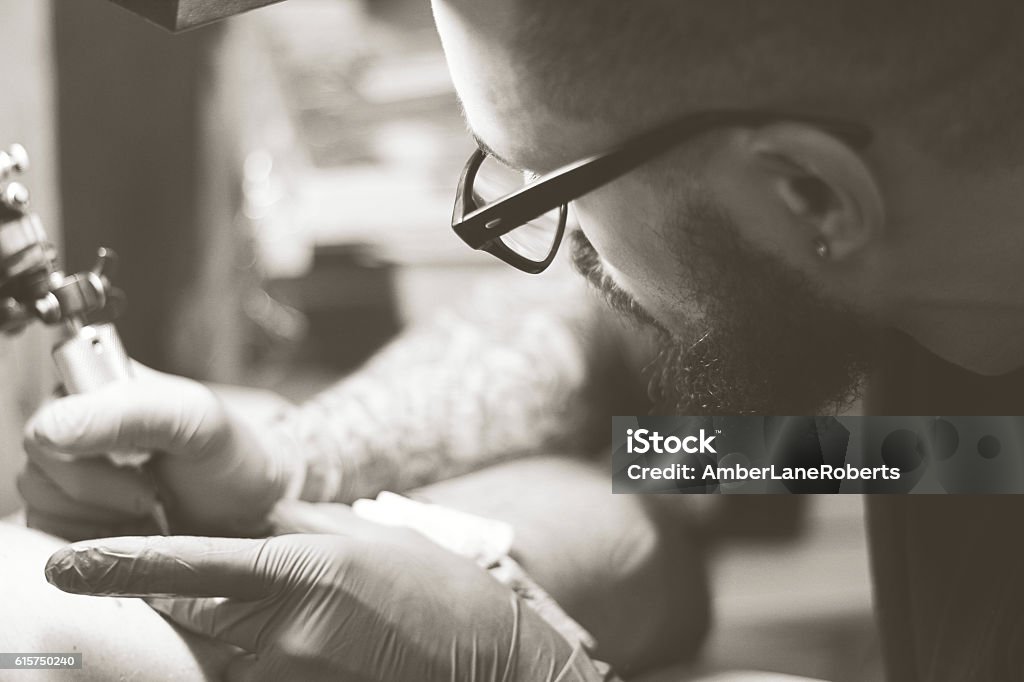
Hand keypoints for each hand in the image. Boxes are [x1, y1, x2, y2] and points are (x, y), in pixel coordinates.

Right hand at [19, 366, 300, 539]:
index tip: (142, 467)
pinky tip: (137, 528)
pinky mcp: (70, 519)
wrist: (250, 504)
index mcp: (90, 391)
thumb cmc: (227, 454)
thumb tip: (49, 428)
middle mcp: (69, 432)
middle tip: (156, 493)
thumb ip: (130, 412)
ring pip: (44, 512)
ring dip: (104, 520)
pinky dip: (99, 543)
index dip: (88, 463)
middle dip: (104, 495)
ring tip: (151, 506)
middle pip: (39, 478)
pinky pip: (55, 542)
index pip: (43, 431)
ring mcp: (65, 478)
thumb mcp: (195, 419)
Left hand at [43, 510, 582, 681]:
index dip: (119, 565)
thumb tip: (225, 521)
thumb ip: (287, 531)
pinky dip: (260, 667)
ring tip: (309, 626)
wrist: (490, 658)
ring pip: (222, 661)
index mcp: (306, 570)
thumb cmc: (432, 590)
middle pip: (193, 621)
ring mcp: (295, 678)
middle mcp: (291, 631)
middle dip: (179, 607)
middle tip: (222, 596)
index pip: (189, 565)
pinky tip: (312, 647)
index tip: (66, 563)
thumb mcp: (362, 538)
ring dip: (233, 642)